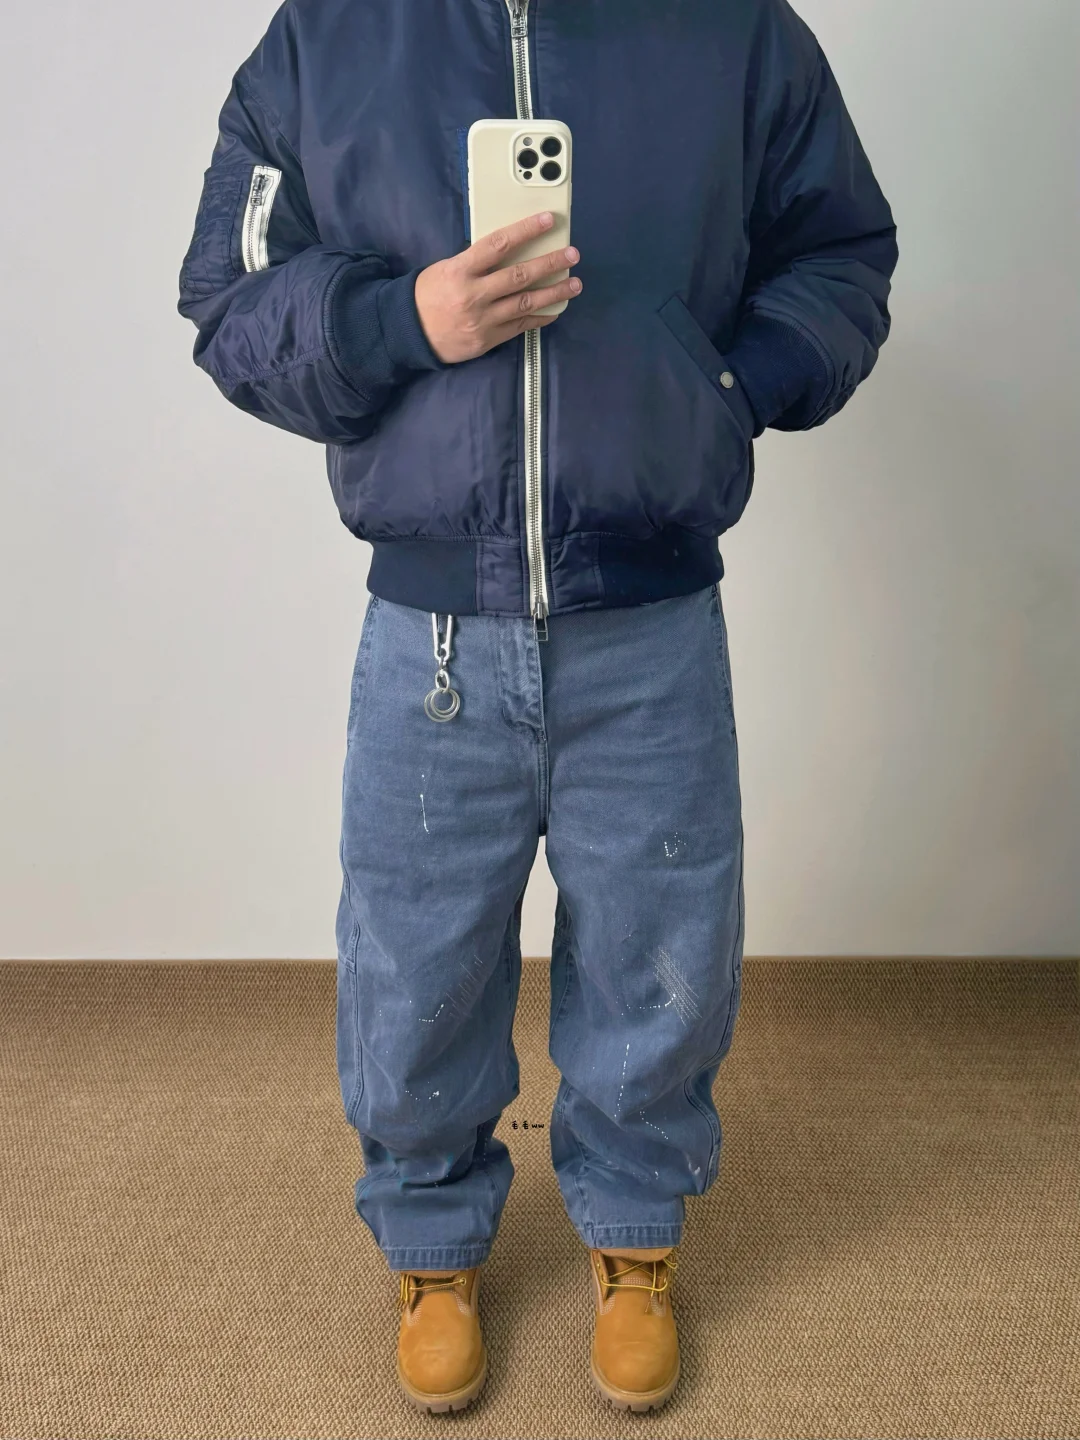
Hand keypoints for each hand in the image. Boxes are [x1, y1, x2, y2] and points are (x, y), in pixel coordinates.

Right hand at [414, 210, 581, 363]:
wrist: (408, 334)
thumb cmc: (427, 295)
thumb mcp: (445, 268)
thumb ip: (476, 261)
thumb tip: (509, 250)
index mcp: (461, 270)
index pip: (498, 244)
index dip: (526, 230)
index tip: (548, 220)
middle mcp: (474, 295)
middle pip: (519, 275)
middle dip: (550, 264)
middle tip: (572, 255)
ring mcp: (483, 320)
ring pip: (526, 303)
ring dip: (554, 293)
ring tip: (574, 284)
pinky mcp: (488, 339)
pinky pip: (520, 326)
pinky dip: (540, 317)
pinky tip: (555, 310)